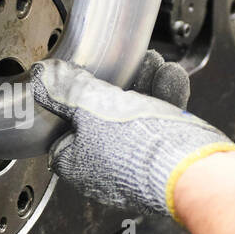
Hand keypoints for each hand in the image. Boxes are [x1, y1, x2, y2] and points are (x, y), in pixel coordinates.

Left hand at [30, 53, 234, 215]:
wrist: (193, 171)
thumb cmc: (137, 147)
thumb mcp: (89, 106)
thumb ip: (64, 89)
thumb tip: (41, 77)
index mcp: (76, 163)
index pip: (62, 130)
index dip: (68, 102)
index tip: (76, 79)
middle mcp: (105, 169)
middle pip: (101, 117)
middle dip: (116, 83)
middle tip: (122, 63)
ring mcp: (136, 165)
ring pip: (134, 116)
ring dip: (144, 84)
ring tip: (151, 61)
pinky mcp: (165, 159)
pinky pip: (160, 124)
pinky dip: (165, 98)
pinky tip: (170, 76)